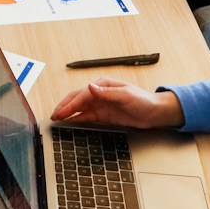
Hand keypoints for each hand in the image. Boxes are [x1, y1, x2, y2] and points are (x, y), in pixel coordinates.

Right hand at [48, 77, 182, 128]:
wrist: (156, 113)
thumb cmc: (144, 101)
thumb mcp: (126, 95)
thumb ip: (107, 92)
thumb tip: (89, 86)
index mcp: (103, 85)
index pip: (82, 95)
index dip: (70, 104)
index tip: (61, 112)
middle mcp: (100, 93)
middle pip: (77, 100)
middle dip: (64, 107)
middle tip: (53, 116)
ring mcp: (101, 104)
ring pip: (79, 109)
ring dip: (68, 114)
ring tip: (56, 120)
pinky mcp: (104, 115)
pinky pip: (87, 117)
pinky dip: (77, 120)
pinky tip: (69, 123)